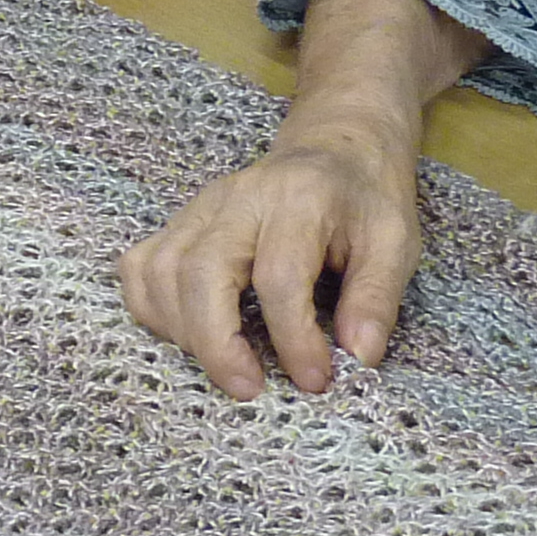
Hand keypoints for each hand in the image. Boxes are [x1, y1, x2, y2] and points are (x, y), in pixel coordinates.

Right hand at [119, 124, 418, 398]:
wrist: (335, 146)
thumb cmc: (364, 200)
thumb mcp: (395, 241)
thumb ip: (376, 298)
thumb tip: (358, 357)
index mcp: (299, 199)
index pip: (279, 276)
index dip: (293, 338)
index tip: (316, 379)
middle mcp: (240, 198)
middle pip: (200, 271)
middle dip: (217, 343)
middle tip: (250, 389)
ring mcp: (200, 208)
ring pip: (161, 272)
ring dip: (183, 332)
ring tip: (228, 365)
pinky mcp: (180, 221)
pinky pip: (141, 268)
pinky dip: (151, 310)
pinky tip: (189, 335)